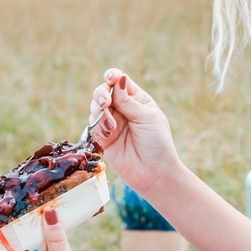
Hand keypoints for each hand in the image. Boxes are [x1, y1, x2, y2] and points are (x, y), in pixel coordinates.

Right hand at [91, 68, 183, 194]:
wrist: (154, 173)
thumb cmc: (157, 143)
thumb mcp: (146, 117)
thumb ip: (128, 100)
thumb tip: (118, 79)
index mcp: (138, 100)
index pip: (120, 81)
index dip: (112, 77)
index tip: (111, 79)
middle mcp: (124, 109)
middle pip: (103, 92)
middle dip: (101, 94)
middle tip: (106, 103)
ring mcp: (113, 123)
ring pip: (95, 107)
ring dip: (100, 112)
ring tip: (112, 126)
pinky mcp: (103, 138)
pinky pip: (93, 125)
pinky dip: (98, 126)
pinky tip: (108, 134)